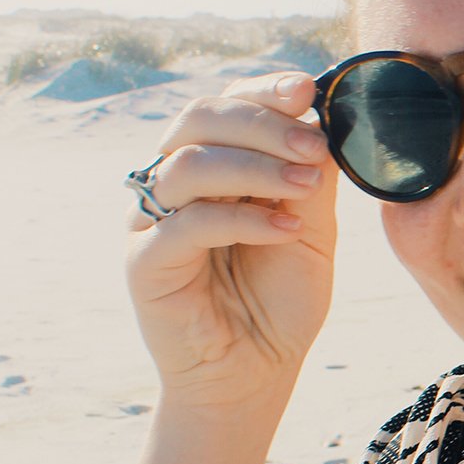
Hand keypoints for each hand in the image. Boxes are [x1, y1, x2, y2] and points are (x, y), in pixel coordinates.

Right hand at [123, 72, 337, 408]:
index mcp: (212, 166)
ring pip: (189, 163)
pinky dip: (242, 219)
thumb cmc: (280, 299)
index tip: (309, 90)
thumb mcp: (311, 228)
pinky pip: (185, 223)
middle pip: (199, 119)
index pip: (226, 105)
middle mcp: (172, 184)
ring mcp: (150, 220)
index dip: (263, 90)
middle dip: (263, 124)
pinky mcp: (143, 263)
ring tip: (306, 189)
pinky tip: (284, 230)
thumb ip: (310, 176)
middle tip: (314, 147)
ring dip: (256, 167)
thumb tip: (320, 118)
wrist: (256, 373)